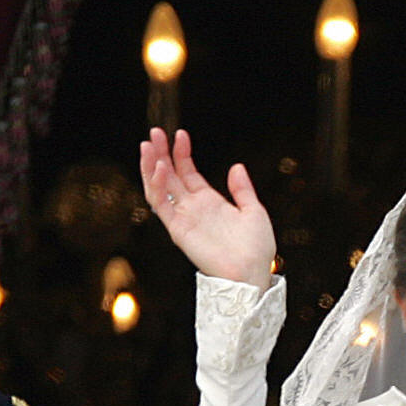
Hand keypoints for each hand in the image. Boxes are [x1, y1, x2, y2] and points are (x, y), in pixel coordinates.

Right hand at [138, 128, 275, 284]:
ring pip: (160, 188)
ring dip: (152, 167)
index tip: (180, 134)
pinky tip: (158, 168)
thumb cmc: (256, 249)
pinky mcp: (178, 230)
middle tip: (154, 133)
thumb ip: (242, 190)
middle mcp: (193, 209)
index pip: (188, 173)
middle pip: (170, 177)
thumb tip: (236, 166)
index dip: (182, 153)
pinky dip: (157, 186)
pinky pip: (162, 206)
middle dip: (161, 155)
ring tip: (148, 145)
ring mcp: (184, 219)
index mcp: (210, 203)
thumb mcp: (254, 212)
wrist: (252, 273)